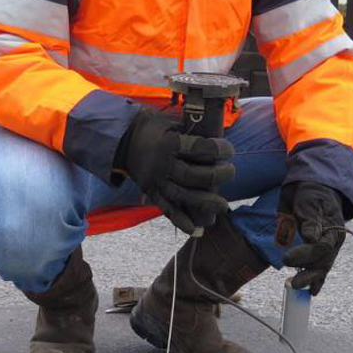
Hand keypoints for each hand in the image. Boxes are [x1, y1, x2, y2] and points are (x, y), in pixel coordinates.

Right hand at [115, 108, 234, 233]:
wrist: (122, 141)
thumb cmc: (153, 130)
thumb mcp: (171, 123)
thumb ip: (192, 132)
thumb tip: (219, 139)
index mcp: (169, 144)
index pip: (200, 149)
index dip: (219, 150)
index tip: (229, 151)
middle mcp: (163, 165)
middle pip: (194, 176)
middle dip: (218, 176)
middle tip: (230, 172)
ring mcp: (156, 182)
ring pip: (184, 197)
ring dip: (206, 203)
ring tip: (223, 205)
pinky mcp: (152, 193)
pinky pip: (167, 210)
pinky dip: (181, 222)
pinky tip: (196, 230)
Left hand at [277, 181, 345, 295]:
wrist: (314, 190)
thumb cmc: (311, 195)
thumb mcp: (309, 201)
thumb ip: (310, 220)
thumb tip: (311, 238)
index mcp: (334, 228)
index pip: (322, 246)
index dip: (305, 255)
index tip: (287, 259)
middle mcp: (333, 241)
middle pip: (323, 261)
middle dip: (308, 272)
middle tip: (292, 281)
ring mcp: (328, 248)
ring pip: (322, 267)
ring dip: (310, 278)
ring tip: (296, 286)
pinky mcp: (320, 252)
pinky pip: (320, 268)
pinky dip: (317, 280)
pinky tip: (312, 291)